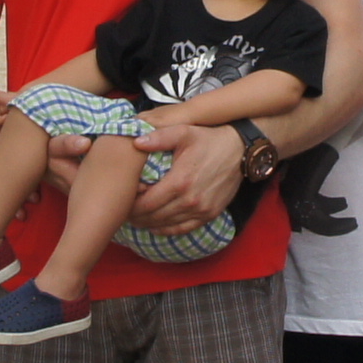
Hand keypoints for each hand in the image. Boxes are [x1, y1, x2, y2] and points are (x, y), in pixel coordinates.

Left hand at [129, 117, 247, 231]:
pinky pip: (183, 229)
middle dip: (136, 216)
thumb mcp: (183, 132)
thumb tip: (135, 142)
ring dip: (149, 223)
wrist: (239, 150)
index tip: (122, 201)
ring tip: (136, 218)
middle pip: (154, 217)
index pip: (146, 203)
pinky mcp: (210, 214)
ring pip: (167, 225)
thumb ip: (158, 137)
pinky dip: (166, 229)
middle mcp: (190, 200)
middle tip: (124, 211)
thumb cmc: (209, 139)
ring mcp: (201, 210)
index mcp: (180, 181)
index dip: (131, 206)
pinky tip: (155, 225)